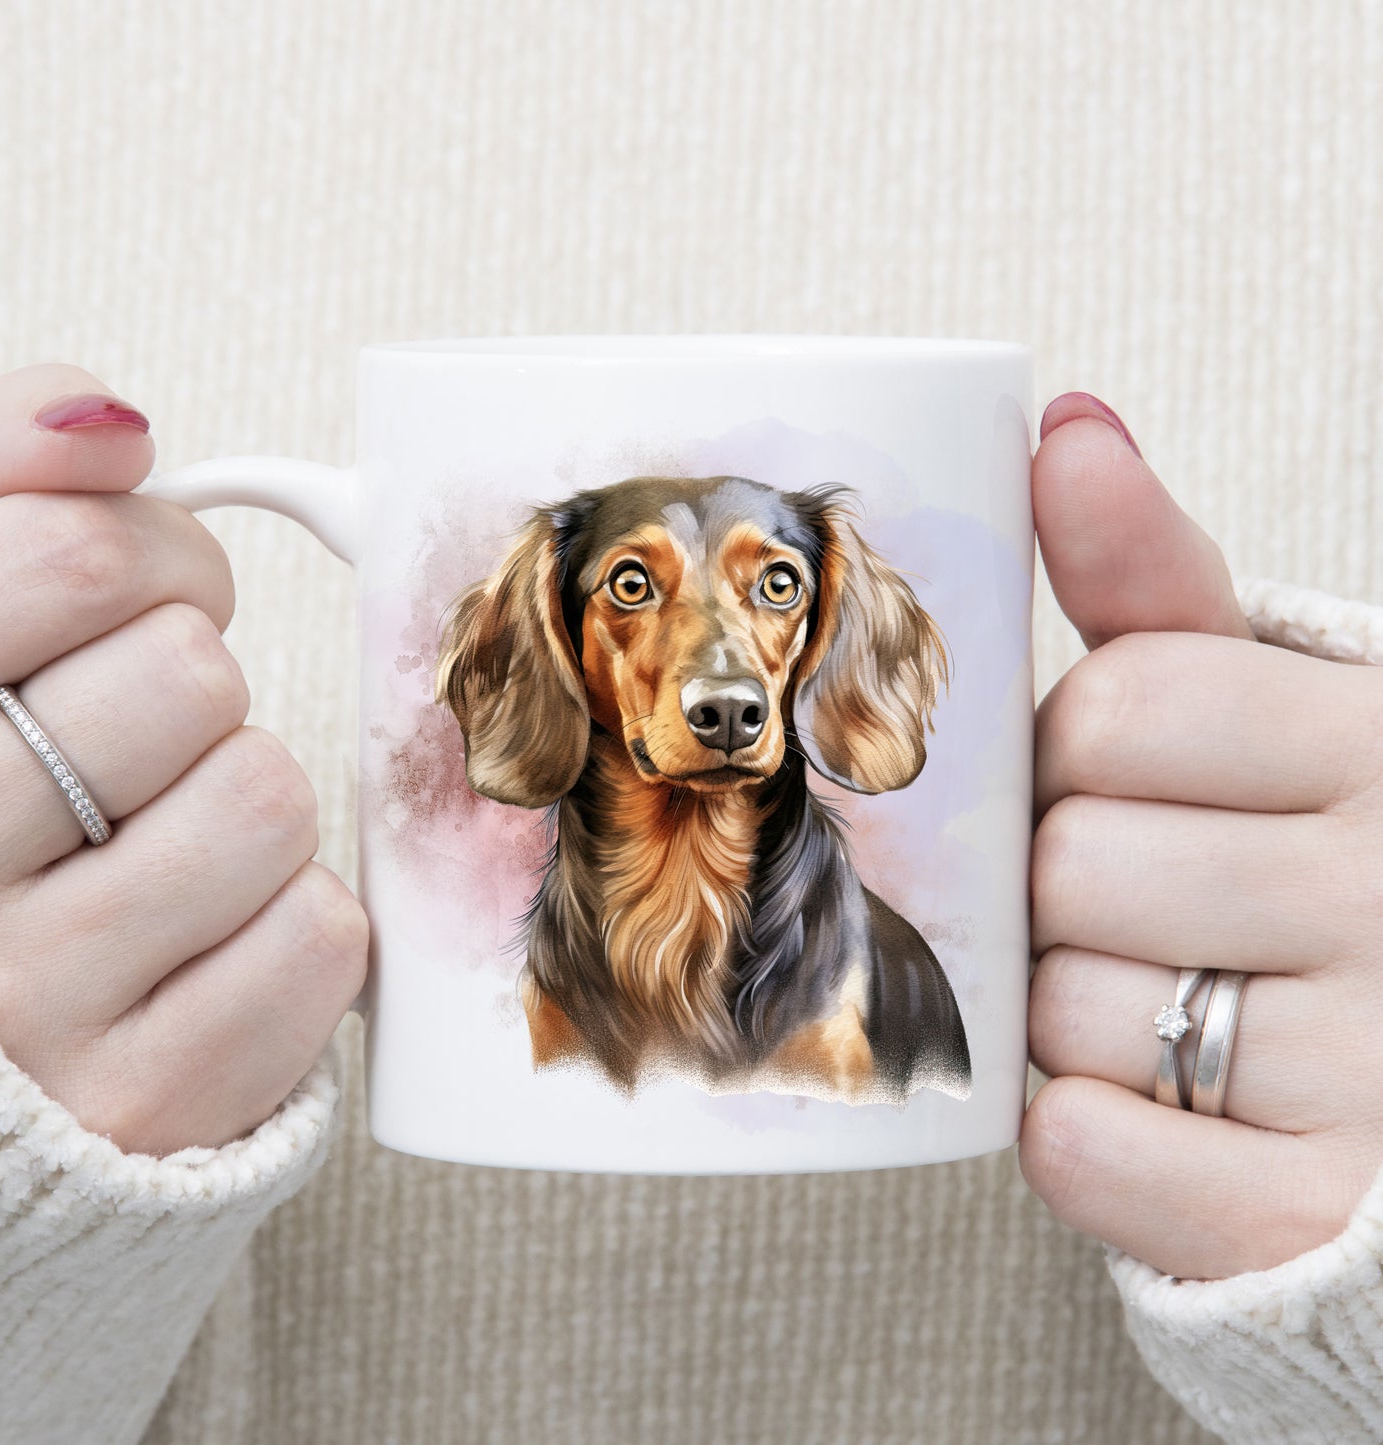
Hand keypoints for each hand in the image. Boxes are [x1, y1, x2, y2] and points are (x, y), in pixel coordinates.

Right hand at [0, 363, 367, 1155]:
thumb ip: (7, 504)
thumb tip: (104, 417)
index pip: (68, 560)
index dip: (151, 555)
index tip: (139, 597)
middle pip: (189, 675)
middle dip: (191, 686)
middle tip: (140, 741)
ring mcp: (33, 1007)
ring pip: (266, 796)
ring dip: (241, 802)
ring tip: (159, 847)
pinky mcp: (152, 1101)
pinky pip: (319, 934)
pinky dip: (288, 922)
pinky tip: (200, 943)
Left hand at [1019, 392, 1382, 1280]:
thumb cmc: (1311, 858)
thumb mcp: (1268, 703)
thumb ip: (1156, 581)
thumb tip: (1066, 427)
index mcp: (1379, 742)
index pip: (1120, 707)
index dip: (1080, 751)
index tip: (1125, 778)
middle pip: (1070, 862)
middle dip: (1067, 884)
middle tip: (1142, 904)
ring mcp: (1371, 1069)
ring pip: (1067, 1009)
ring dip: (1073, 1010)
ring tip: (1166, 1002)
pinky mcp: (1306, 1213)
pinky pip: (1084, 1149)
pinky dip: (1081, 1132)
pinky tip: (1149, 1105)